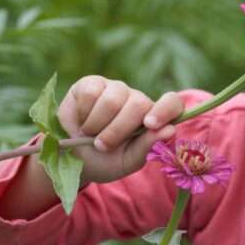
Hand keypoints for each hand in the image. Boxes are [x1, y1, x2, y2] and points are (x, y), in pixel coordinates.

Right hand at [57, 76, 184, 183]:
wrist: (72, 158)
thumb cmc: (106, 161)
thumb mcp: (128, 161)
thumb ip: (148, 146)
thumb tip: (170, 129)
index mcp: (152, 119)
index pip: (172, 103)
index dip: (164, 110)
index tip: (150, 124)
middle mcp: (136, 100)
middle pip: (138, 104)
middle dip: (118, 130)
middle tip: (102, 146)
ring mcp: (115, 89)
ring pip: (113, 99)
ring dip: (97, 124)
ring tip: (90, 134)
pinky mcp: (92, 84)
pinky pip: (91, 92)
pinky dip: (83, 113)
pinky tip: (82, 120)